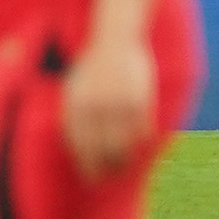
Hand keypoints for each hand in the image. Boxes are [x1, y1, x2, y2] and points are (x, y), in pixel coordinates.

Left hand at [59, 26, 156, 179]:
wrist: (114, 39)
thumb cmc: (92, 66)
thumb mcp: (74, 91)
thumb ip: (76, 116)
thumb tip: (78, 147)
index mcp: (76, 109)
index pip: (82, 149)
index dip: (89, 167)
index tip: (94, 179)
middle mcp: (95, 110)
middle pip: (103, 151)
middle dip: (107, 168)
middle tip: (112, 178)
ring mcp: (118, 105)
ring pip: (124, 144)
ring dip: (126, 159)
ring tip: (127, 167)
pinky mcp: (139, 99)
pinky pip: (142, 129)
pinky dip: (144, 141)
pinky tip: (143, 145)